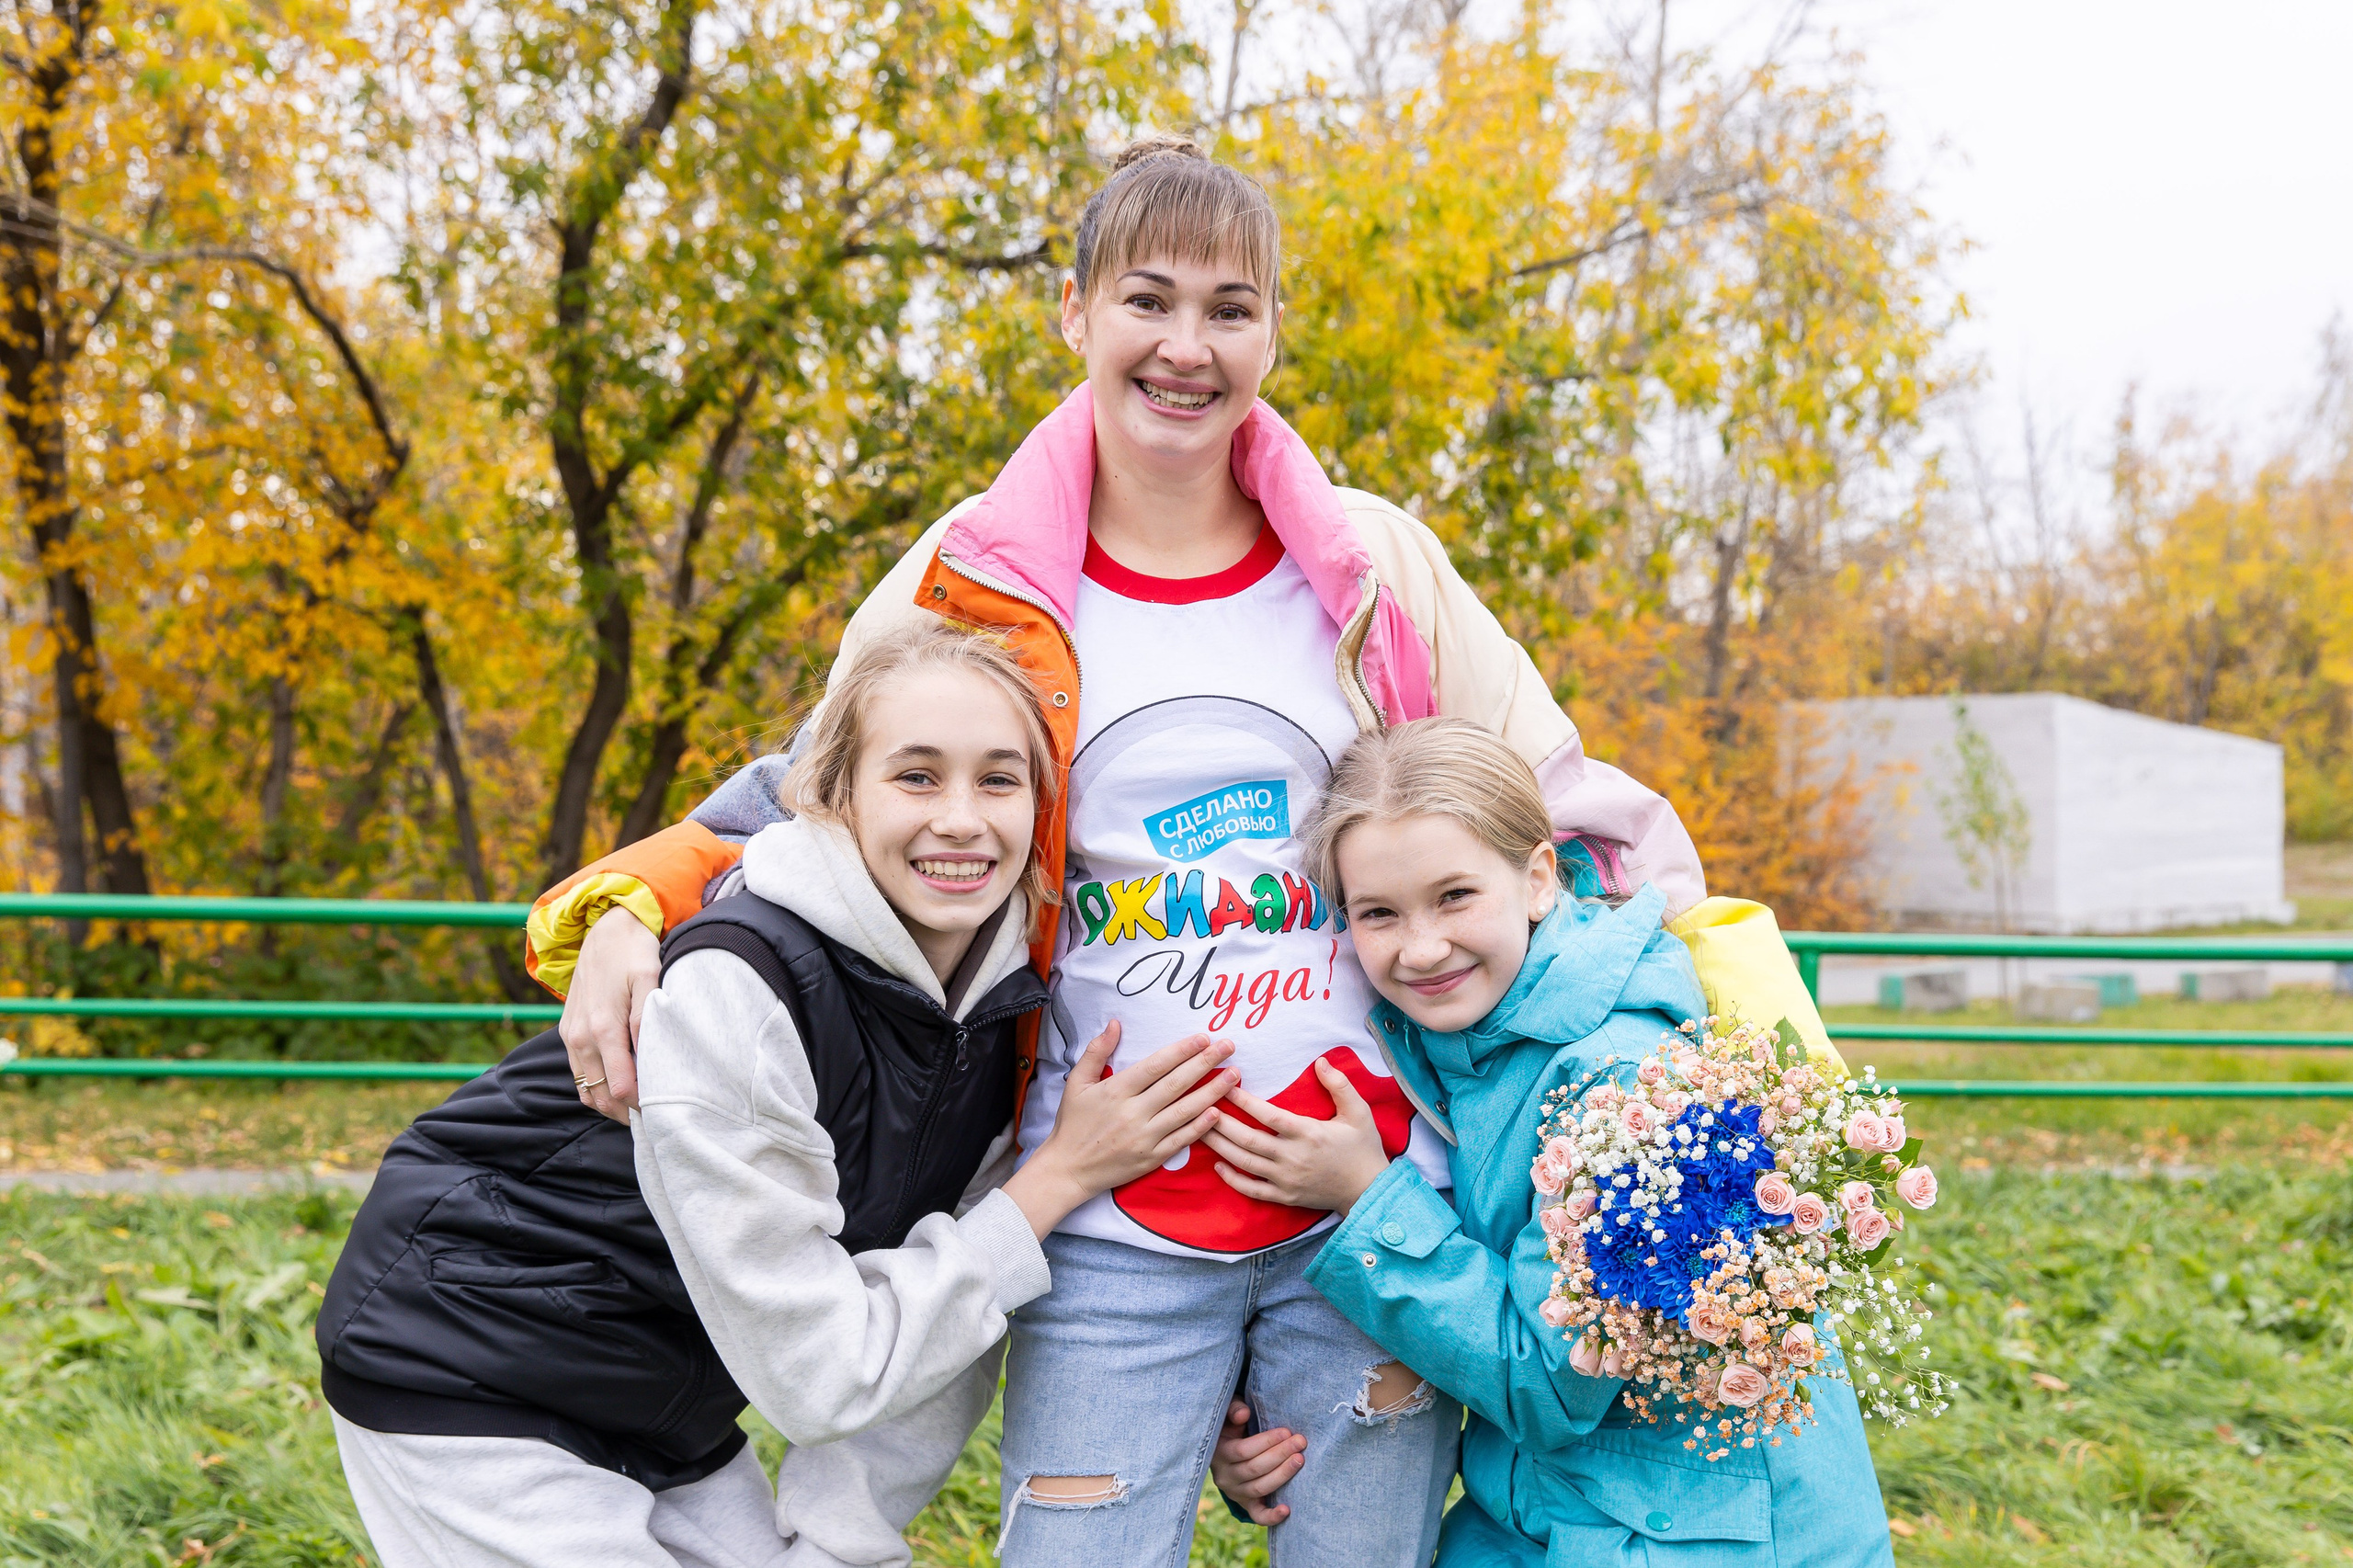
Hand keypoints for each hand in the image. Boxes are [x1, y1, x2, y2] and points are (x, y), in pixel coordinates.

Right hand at [558, 906, 659, 1122]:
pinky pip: (578, 1074)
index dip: (643, 1105)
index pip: (621, 1087)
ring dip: (610, 1105)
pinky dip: (596, 1089)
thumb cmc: (634, 953)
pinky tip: (620, 1087)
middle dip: (627, 1113)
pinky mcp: (566, 1032)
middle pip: (602, 1097)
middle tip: (656, 1118)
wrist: (604, 930)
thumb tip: (649, 1057)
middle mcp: (581, 1038)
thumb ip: (647, 1018)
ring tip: (640, 1109)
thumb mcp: (650, 978)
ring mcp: (570, 1036)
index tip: (665, 1108)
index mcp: (603, 1028)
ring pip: (587, 1091)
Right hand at [1001, 1023, 1236, 1239]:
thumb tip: (1115, 1023)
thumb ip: (1097, 1051)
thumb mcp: (1076, 1082)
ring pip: (1185, 1110)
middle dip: (1206, 1063)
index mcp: (1116, 1090)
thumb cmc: (1072, 1123)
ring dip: (1212, 1091)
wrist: (1068, 1169)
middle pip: (1177, 1084)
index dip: (1182, 1050)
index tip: (1204, 1037)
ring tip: (1234, 1076)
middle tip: (1229, 1047)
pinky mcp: (1152, 1158)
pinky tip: (1218, 1112)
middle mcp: (1133, 1112)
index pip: (1156, 1065)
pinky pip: (1182, 1139)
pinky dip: (1201, 1126)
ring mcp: (1145, 1137)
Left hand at [1205, 1058, 1389, 1214]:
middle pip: (1247, 1139)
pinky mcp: (1284, 1197)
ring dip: (1219, 1146)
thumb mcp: (1359, 1113)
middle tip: (1199, 1105)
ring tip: (1199, 1129)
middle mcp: (1292, 1157)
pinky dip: (1232, 1179)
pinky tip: (1218, 1166)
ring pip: (1244, 1163)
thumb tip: (1320, 1061)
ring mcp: (1285, 1180)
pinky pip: (1252, 1190)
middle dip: (1220, 1122)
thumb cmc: (1363, 1149)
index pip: (1268, 1115)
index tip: (1225, 1085)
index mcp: (1308, 1133)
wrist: (1369, 1191)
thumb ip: (1340, 1086)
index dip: (1243, 1101)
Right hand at [1209, 1400, 1302, 1525]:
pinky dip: (1272, 1516)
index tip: (1287, 1432)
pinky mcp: (1246, 1504)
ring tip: (1300, 1460)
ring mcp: (1235, 1492)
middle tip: (1300, 1442)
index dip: (1266, 1441)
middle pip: (1254, 1468)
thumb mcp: (1228, 1415)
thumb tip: (1243, 1413)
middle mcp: (1224, 1476)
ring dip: (1282, 1474)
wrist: (1226, 1449)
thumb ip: (1233, 1409)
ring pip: (1260, 1488)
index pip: (1243, 1450)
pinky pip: (1257, 1515)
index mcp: (1219, 1452)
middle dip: (1280, 1454)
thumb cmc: (1231, 1426)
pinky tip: (1287, 1510)